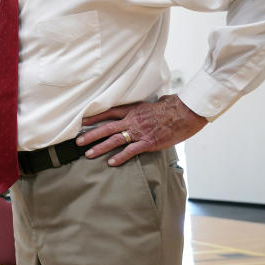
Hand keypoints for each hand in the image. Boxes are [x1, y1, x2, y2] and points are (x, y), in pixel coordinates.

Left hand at [75, 95, 206, 166]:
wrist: (186, 112)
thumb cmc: (174, 107)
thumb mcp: (156, 103)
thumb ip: (149, 106)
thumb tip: (156, 101)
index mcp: (133, 110)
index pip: (109, 112)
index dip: (95, 117)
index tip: (82, 121)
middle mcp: (132, 120)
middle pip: (107, 127)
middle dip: (91, 134)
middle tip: (78, 141)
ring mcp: (139, 132)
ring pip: (115, 140)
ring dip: (100, 147)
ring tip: (88, 154)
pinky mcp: (148, 142)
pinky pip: (131, 151)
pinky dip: (120, 157)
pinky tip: (111, 163)